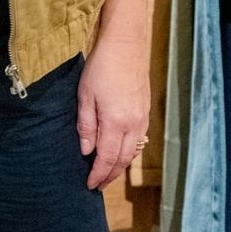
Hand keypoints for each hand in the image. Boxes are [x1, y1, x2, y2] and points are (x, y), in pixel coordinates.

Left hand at [76, 0, 151, 190]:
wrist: (126, 45)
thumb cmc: (101, 67)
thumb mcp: (85, 95)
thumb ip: (86, 126)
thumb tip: (86, 151)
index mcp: (116, 122)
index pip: (107, 159)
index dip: (98, 175)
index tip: (89, 186)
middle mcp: (133, 124)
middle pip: (122, 160)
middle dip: (109, 175)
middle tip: (97, 185)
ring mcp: (142, 118)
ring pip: (132, 151)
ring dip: (119, 166)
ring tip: (106, 173)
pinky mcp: (145, 111)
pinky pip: (138, 140)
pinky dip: (128, 152)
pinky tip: (119, 152)